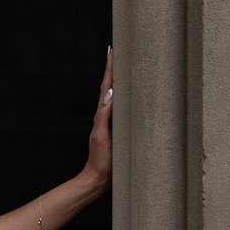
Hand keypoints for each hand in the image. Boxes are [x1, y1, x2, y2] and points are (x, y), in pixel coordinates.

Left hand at [81, 51, 112, 193]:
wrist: (99, 178)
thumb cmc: (100, 159)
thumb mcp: (101, 135)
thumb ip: (104, 115)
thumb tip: (110, 93)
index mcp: (102, 113)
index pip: (107, 86)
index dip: (110, 69)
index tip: (112, 51)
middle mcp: (107, 115)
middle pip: (111, 87)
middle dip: (114, 69)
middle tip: (118, 51)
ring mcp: (113, 122)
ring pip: (117, 96)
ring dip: (119, 81)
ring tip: (125, 66)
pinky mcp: (118, 130)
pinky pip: (123, 109)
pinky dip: (125, 97)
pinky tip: (131, 95)